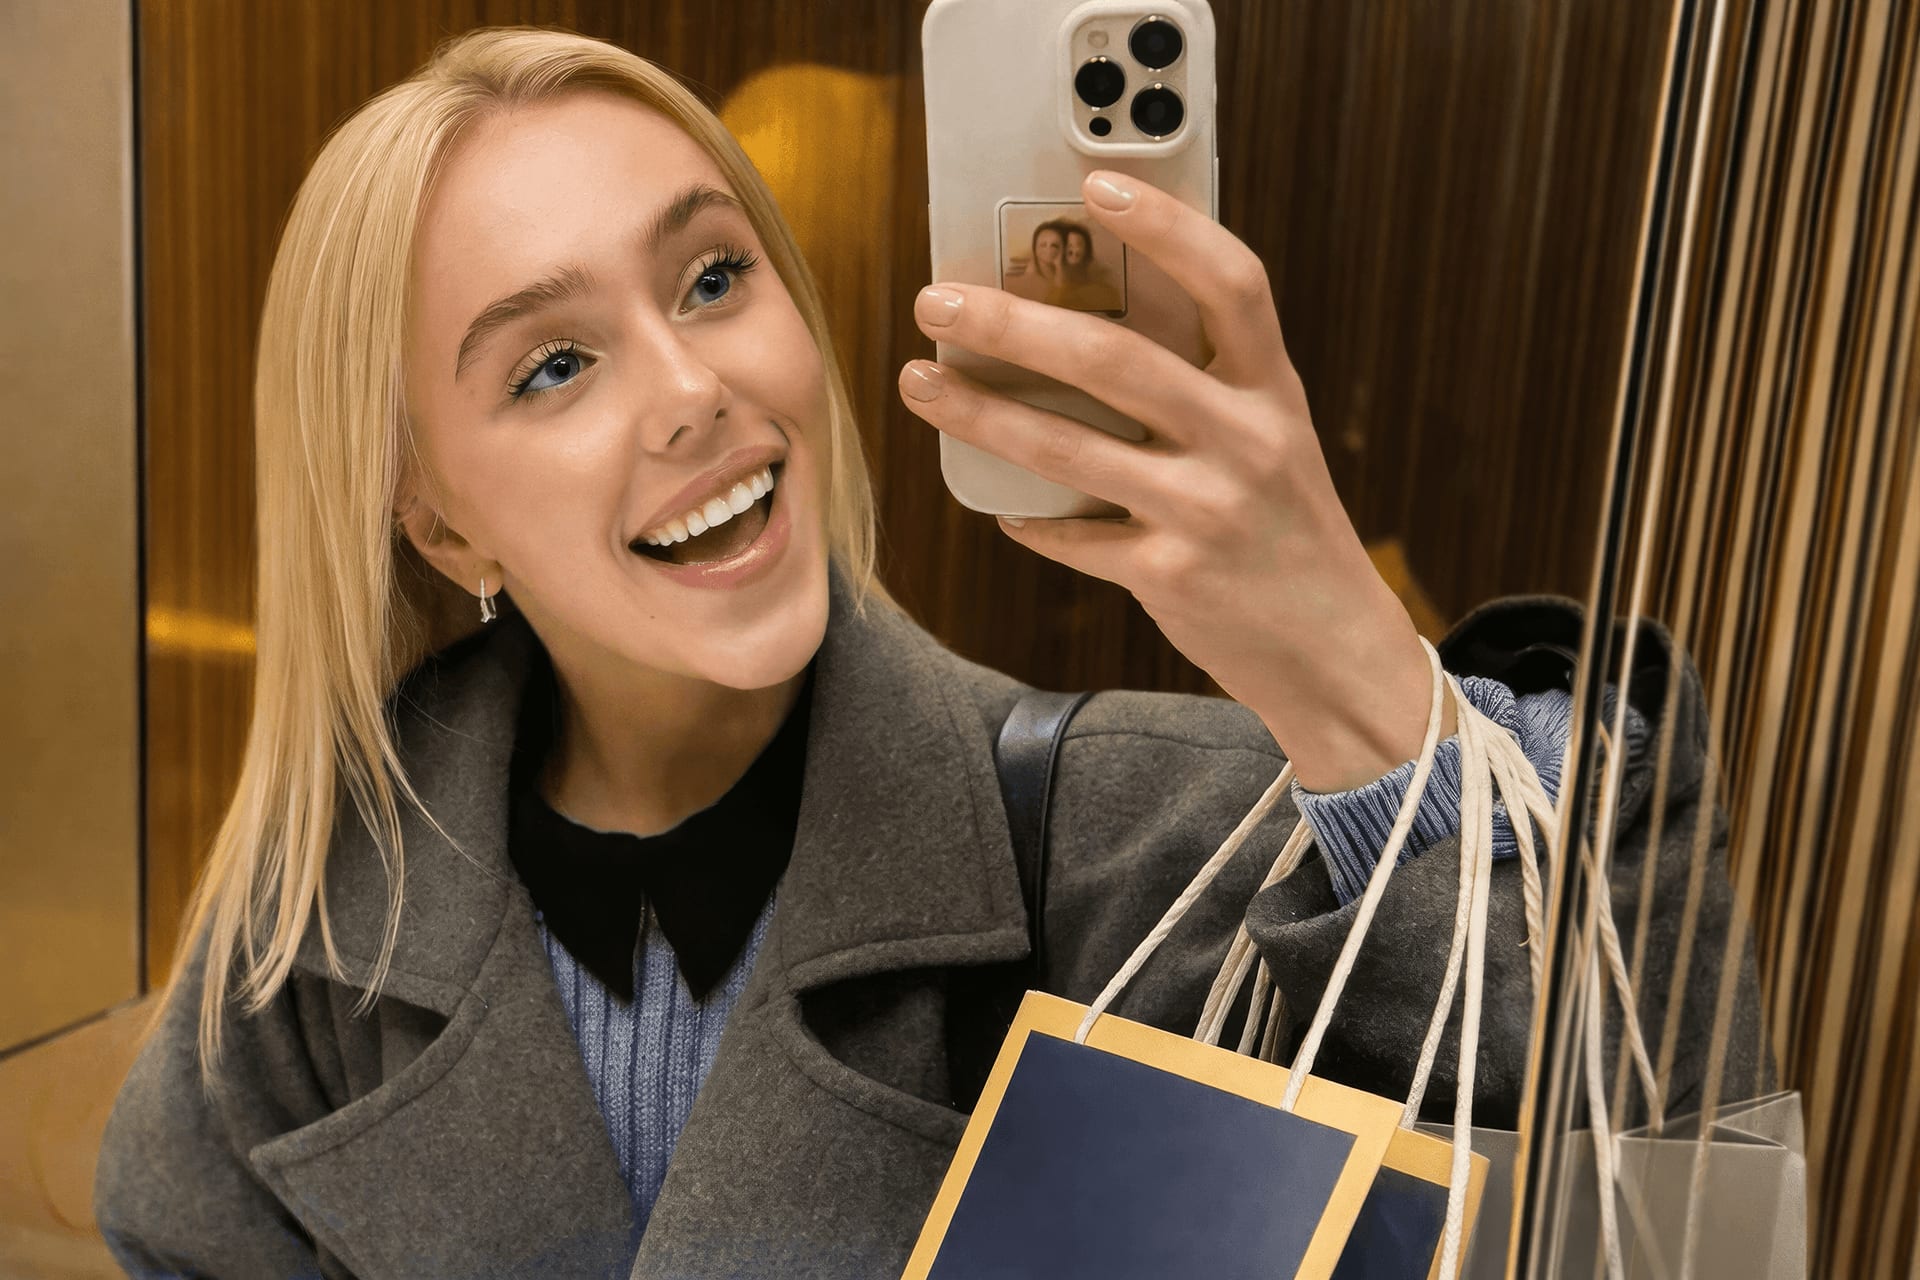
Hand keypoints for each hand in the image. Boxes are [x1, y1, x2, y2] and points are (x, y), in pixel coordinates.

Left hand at [897, 170, 1452, 791]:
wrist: (1333, 649)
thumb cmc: (1286, 532)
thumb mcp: (1270, 442)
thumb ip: (1204, 390)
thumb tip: (1078, 334)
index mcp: (1273, 391)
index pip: (1231, 284)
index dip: (1168, 227)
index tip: (1098, 186)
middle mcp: (1247, 441)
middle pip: (1115, 359)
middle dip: (1012, 323)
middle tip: (938, 301)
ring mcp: (1208, 511)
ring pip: (1069, 449)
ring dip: (981, 414)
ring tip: (921, 383)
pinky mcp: (1172, 576)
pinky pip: (1074, 536)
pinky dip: (1029, 521)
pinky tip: (996, 508)